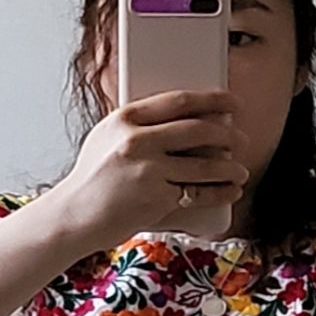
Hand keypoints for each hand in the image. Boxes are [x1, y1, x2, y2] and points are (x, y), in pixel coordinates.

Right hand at [49, 88, 251, 251]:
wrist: (74, 216)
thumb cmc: (90, 179)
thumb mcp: (106, 138)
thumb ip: (138, 126)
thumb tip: (182, 117)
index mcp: (125, 119)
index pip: (179, 101)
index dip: (212, 99)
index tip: (231, 102)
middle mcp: (138, 141)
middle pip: (198, 129)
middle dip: (228, 134)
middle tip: (240, 138)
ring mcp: (149, 171)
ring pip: (205, 164)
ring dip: (230, 167)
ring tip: (240, 170)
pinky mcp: (157, 199)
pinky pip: (199, 193)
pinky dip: (221, 192)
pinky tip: (231, 190)